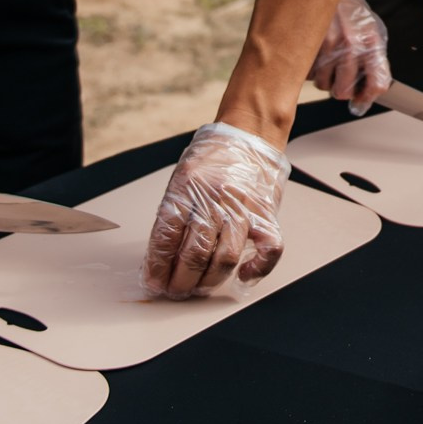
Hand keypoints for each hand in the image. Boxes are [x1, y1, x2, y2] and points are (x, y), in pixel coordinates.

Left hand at [141, 122, 289, 297]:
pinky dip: (257, 268)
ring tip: (199, 289)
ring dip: (209, 281)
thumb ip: (174, 212)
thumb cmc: (213, 156)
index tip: (154, 281)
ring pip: (226, 258)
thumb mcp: (182, 178)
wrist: (250, 132)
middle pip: (194, 254)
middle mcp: (214, 199)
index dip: (157, 266)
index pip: (166, 237)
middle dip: (180, 281)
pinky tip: (244, 276)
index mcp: (186, 188)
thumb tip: (161, 254)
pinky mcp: (265, 214)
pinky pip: (268, 249)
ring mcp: (243, 208)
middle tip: (174, 291)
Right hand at [310, 0, 390, 113]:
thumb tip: (372, 92)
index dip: (368, 97)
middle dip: (341, 90)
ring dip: (325, 79)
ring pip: (323, 85)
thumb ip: (374, 60)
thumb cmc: (350, 11)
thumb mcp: (371, 31)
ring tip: (328, 61)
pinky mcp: (307, 45)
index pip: (377, 84)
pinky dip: (311, 69)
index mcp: (371, 42)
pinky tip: (316, 54)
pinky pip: (307, 73)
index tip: (362, 99)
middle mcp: (350, 45)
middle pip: (344, 92)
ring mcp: (327, 46)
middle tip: (341, 79)